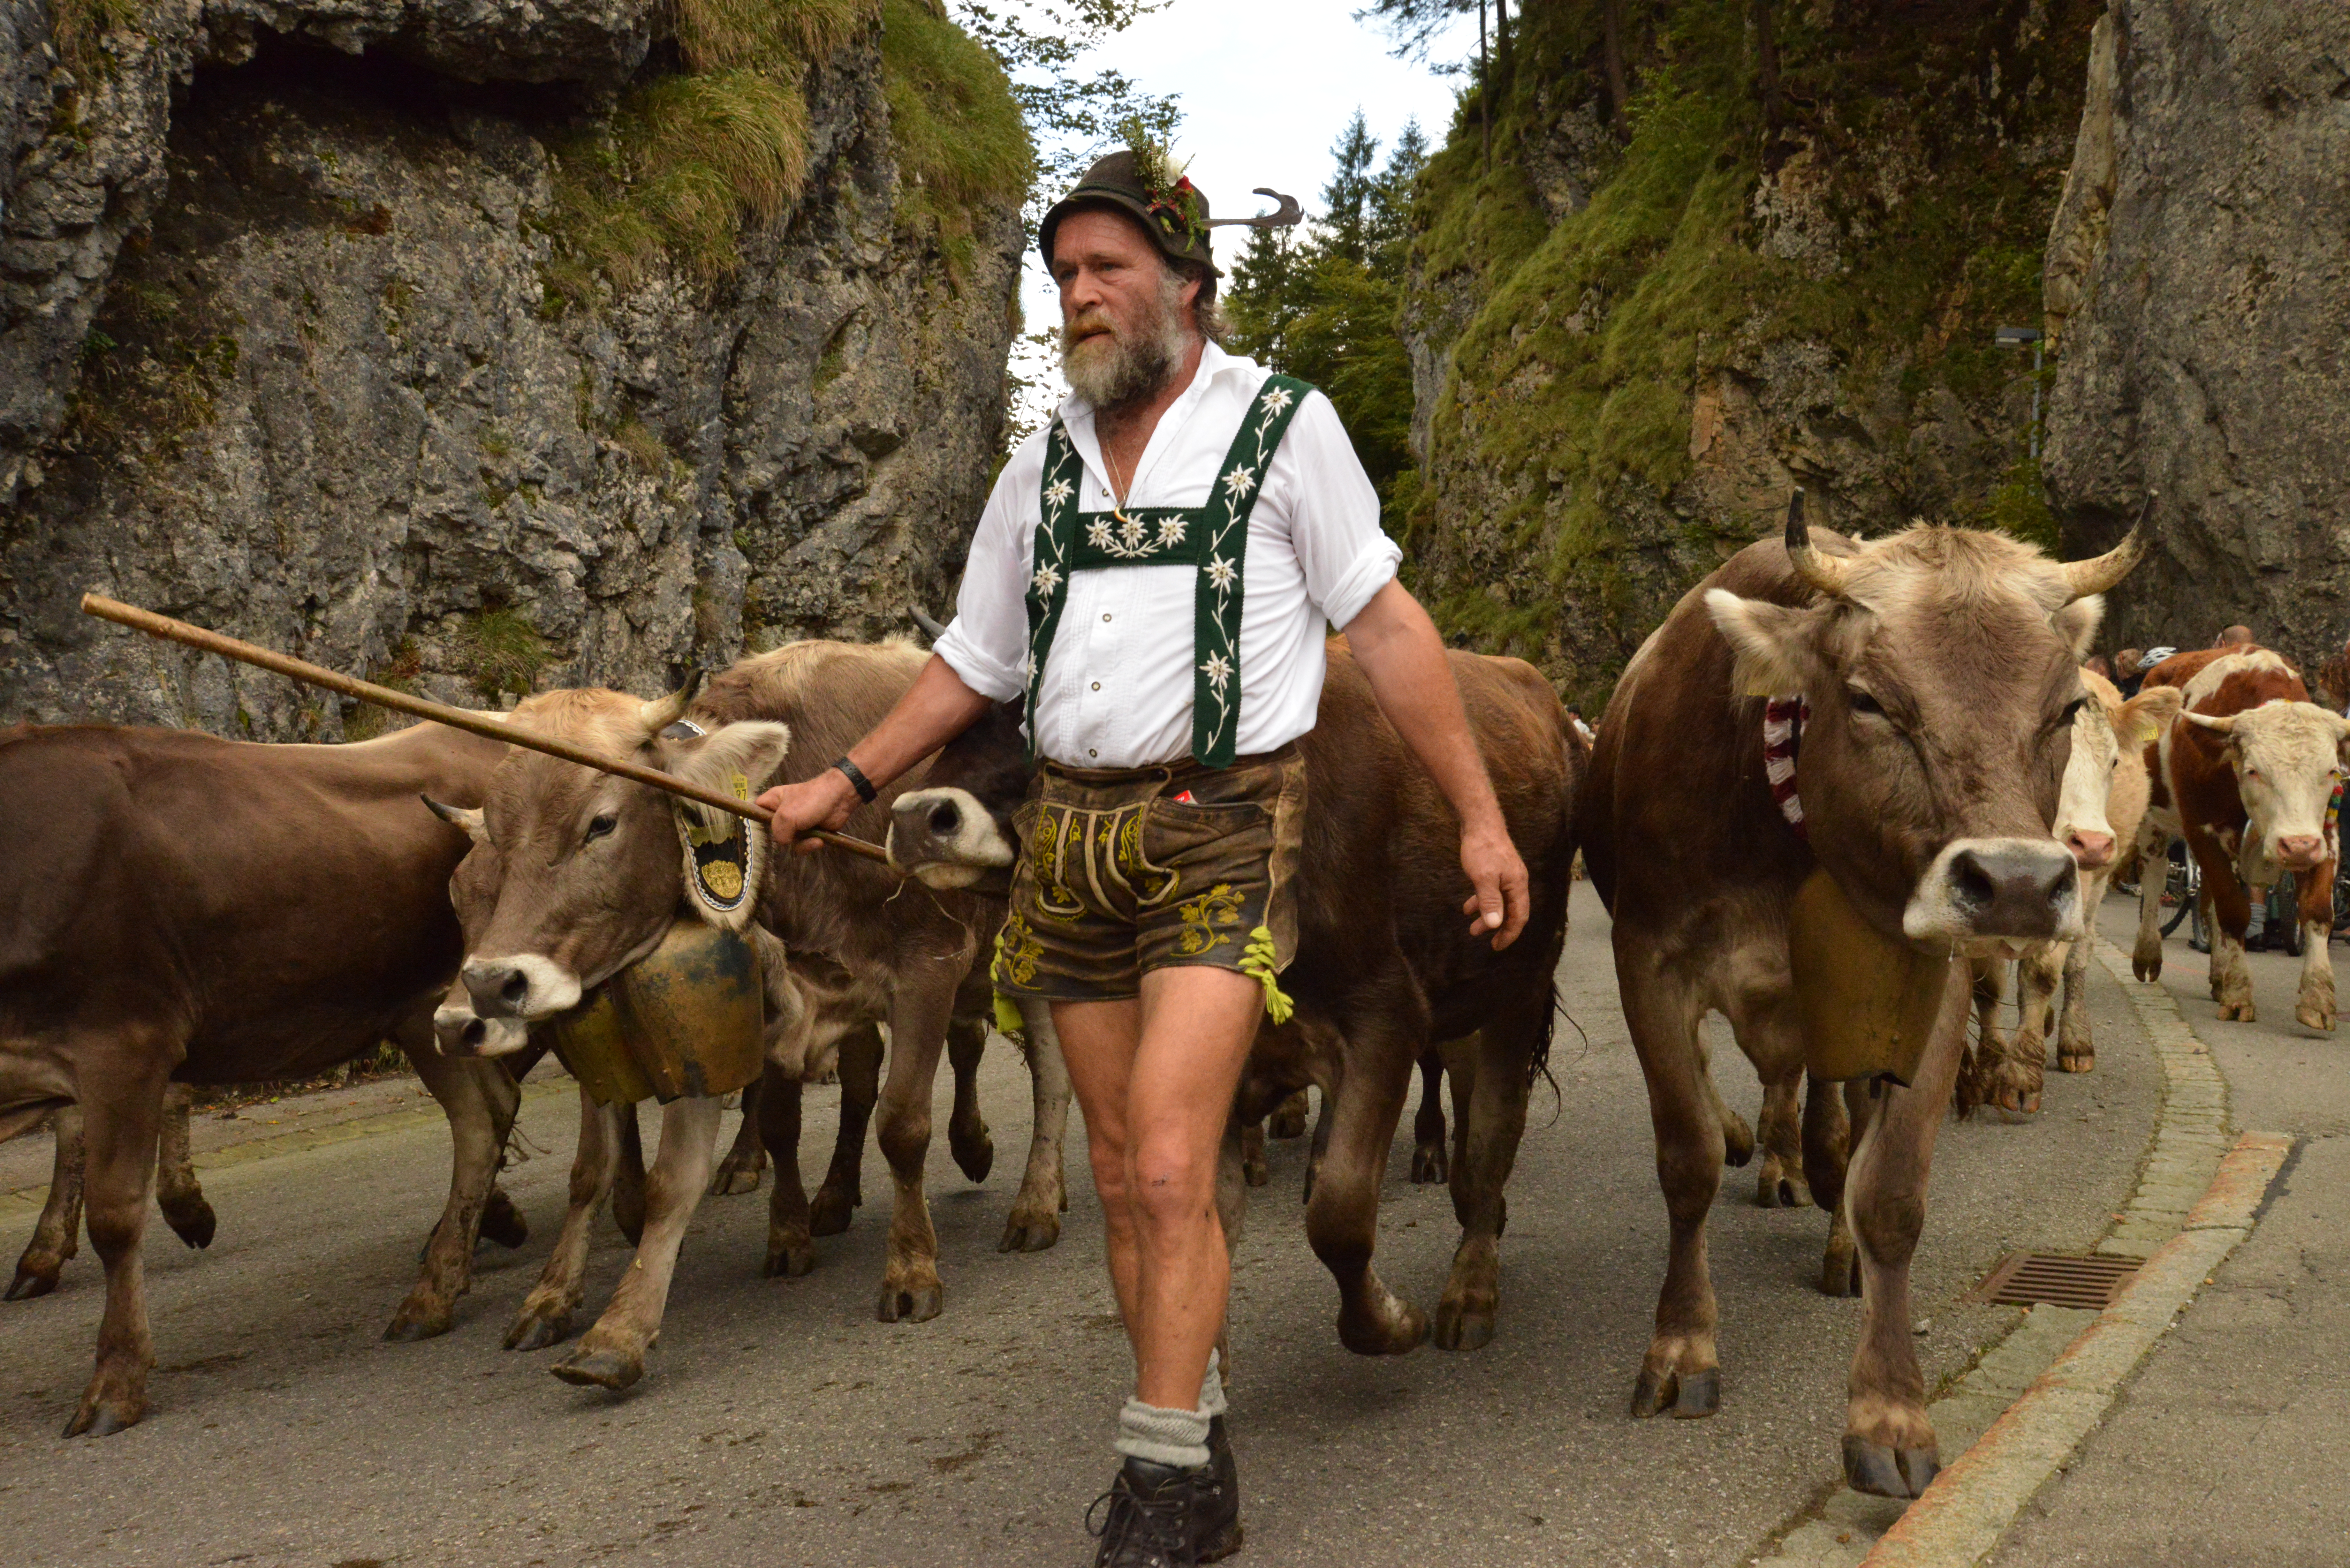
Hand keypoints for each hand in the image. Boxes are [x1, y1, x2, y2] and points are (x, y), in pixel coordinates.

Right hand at [758, 770, 858, 855]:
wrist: (841, 798)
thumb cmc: (812, 800)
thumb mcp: (788, 815)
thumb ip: (778, 831)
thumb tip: (783, 842)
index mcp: (773, 801)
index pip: (755, 810)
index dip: (755, 819)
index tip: (763, 827)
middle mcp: (782, 812)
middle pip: (773, 832)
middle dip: (785, 836)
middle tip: (794, 830)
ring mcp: (796, 823)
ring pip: (789, 842)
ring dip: (802, 843)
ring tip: (813, 836)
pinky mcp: (809, 831)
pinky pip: (802, 845)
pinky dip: (810, 845)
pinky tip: (819, 840)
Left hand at [1459, 819, 1529, 949]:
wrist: (1480, 822)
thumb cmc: (1482, 849)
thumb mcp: (1483, 878)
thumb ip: (1490, 902)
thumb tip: (1494, 925)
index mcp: (1517, 886)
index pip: (1519, 917)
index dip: (1509, 934)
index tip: (1497, 947)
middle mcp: (1516, 882)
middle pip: (1511, 911)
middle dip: (1497, 927)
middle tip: (1485, 941)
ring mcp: (1506, 875)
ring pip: (1500, 902)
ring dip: (1487, 915)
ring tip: (1471, 927)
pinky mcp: (1496, 869)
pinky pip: (1491, 891)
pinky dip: (1481, 901)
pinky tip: (1467, 906)